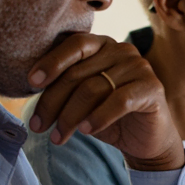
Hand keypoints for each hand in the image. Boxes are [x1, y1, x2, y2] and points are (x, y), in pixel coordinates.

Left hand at [26, 33, 183, 170]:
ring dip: (70, 117)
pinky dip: (98, 117)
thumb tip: (32, 85)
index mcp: (102, 45)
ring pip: (93, 89)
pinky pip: (119, 101)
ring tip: (58, 137)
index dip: (51, 62)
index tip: (31, 83)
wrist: (145, 140)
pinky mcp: (152, 88)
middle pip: (78, 73)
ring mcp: (139, 67)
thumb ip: (64, 86)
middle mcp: (122, 50)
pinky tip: (86, 131)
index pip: (74, 45)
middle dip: (53, 102)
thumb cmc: (108, 116)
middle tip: (38, 126)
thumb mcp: (81, 99)